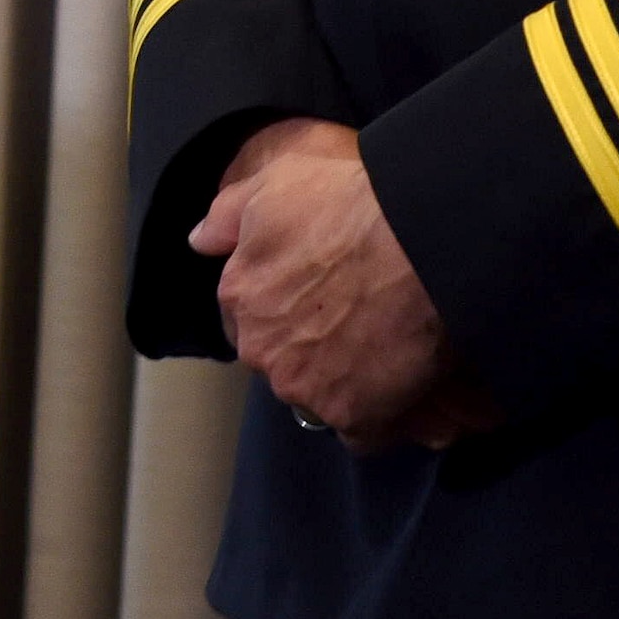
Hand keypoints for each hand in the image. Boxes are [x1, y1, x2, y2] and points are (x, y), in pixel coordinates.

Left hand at [191, 116, 497, 451]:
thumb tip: (200, 241)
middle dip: (314, 353)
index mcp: (240, 297)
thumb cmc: (348, 207)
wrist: (418, 243)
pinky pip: (363, 432)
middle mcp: (262, 350)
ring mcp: (306, 388)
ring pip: (321, 399)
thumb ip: (229, 215)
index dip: (283, 315)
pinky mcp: (354, 418)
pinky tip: (407, 396)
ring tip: (392, 363)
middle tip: (362, 330)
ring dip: (348, 387)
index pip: (247, 322)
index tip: (317, 307)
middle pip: (284, 363)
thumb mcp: (276, 186)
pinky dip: (383, 419)